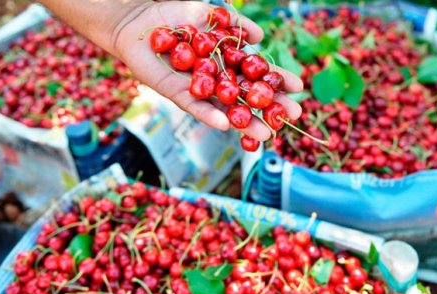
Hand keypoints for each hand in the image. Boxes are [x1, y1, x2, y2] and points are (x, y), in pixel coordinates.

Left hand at [112, 1, 302, 140]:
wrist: (138, 19)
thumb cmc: (174, 15)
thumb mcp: (210, 15)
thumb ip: (235, 25)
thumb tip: (260, 37)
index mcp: (227, 62)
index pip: (257, 74)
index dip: (277, 81)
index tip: (298, 88)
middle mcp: (216, 79)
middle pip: (246, 97)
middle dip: (269, 108)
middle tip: (292, 117)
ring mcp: (197, 88)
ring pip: (224, 109)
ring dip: (245, 122)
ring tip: (266, 134)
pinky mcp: (175, 92)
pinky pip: (194, 106)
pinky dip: (208, 115)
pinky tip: (224, 125)